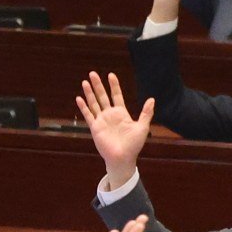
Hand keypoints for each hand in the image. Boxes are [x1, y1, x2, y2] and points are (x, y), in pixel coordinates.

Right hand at [77, 70, 152, 188]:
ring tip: (85, 82)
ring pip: (94, 103)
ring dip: (89, 93)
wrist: (123, 158)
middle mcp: (110, 115)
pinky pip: (88, 115)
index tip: (111, 75)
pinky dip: (84, 107)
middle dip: (98, 85)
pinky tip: (79, 98)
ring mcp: (102, 120)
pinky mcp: (95, 128)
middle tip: (93, 73)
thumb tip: (152, 99)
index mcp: (121, 113)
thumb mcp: (142, 127)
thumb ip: (146, 113)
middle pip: (102, 96)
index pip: (116, 95)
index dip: (114, 85)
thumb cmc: (133, 145)